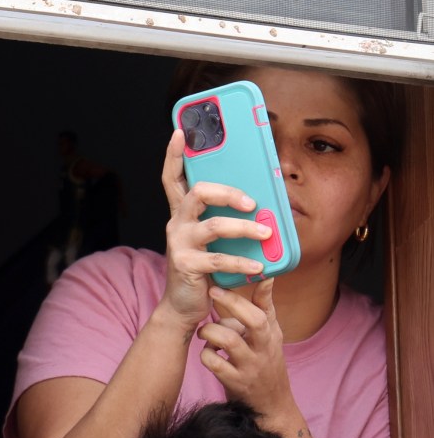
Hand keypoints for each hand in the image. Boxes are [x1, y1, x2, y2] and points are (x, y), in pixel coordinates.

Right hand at [159, 130, 272, 327]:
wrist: (183, 306)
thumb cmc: (202, 269)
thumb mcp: (210, 241)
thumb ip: (223, 219)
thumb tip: (260, 204)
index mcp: (182, 213)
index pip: (172, 177)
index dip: (175, 154)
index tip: (182, 131)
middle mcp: (176, 223)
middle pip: (197, 192)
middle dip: (227, 192)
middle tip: (252, 201)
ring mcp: (179, 244)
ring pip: (212, 225)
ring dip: (243, 227)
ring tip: (265, 232)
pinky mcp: (186, 265)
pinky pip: (218, 259)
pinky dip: (242, 262)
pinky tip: (258, 267)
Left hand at [197, 279, 293, 415]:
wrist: (271, 404)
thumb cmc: (267, 363)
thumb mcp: (272, 335)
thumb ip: (266, 307)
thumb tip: (266, 276)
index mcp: (270, 337)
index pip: (259, 314)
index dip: (239, 299)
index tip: (219, 286)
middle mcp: (262, 351)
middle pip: (250, 323)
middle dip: (228, 306)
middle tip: (210, 295)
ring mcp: (248, 368)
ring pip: (227, 341)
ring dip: (210, 332)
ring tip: (205, 332)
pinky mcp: (234, 383)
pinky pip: (213, 363)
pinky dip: (205, 355)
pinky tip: (208, 353)